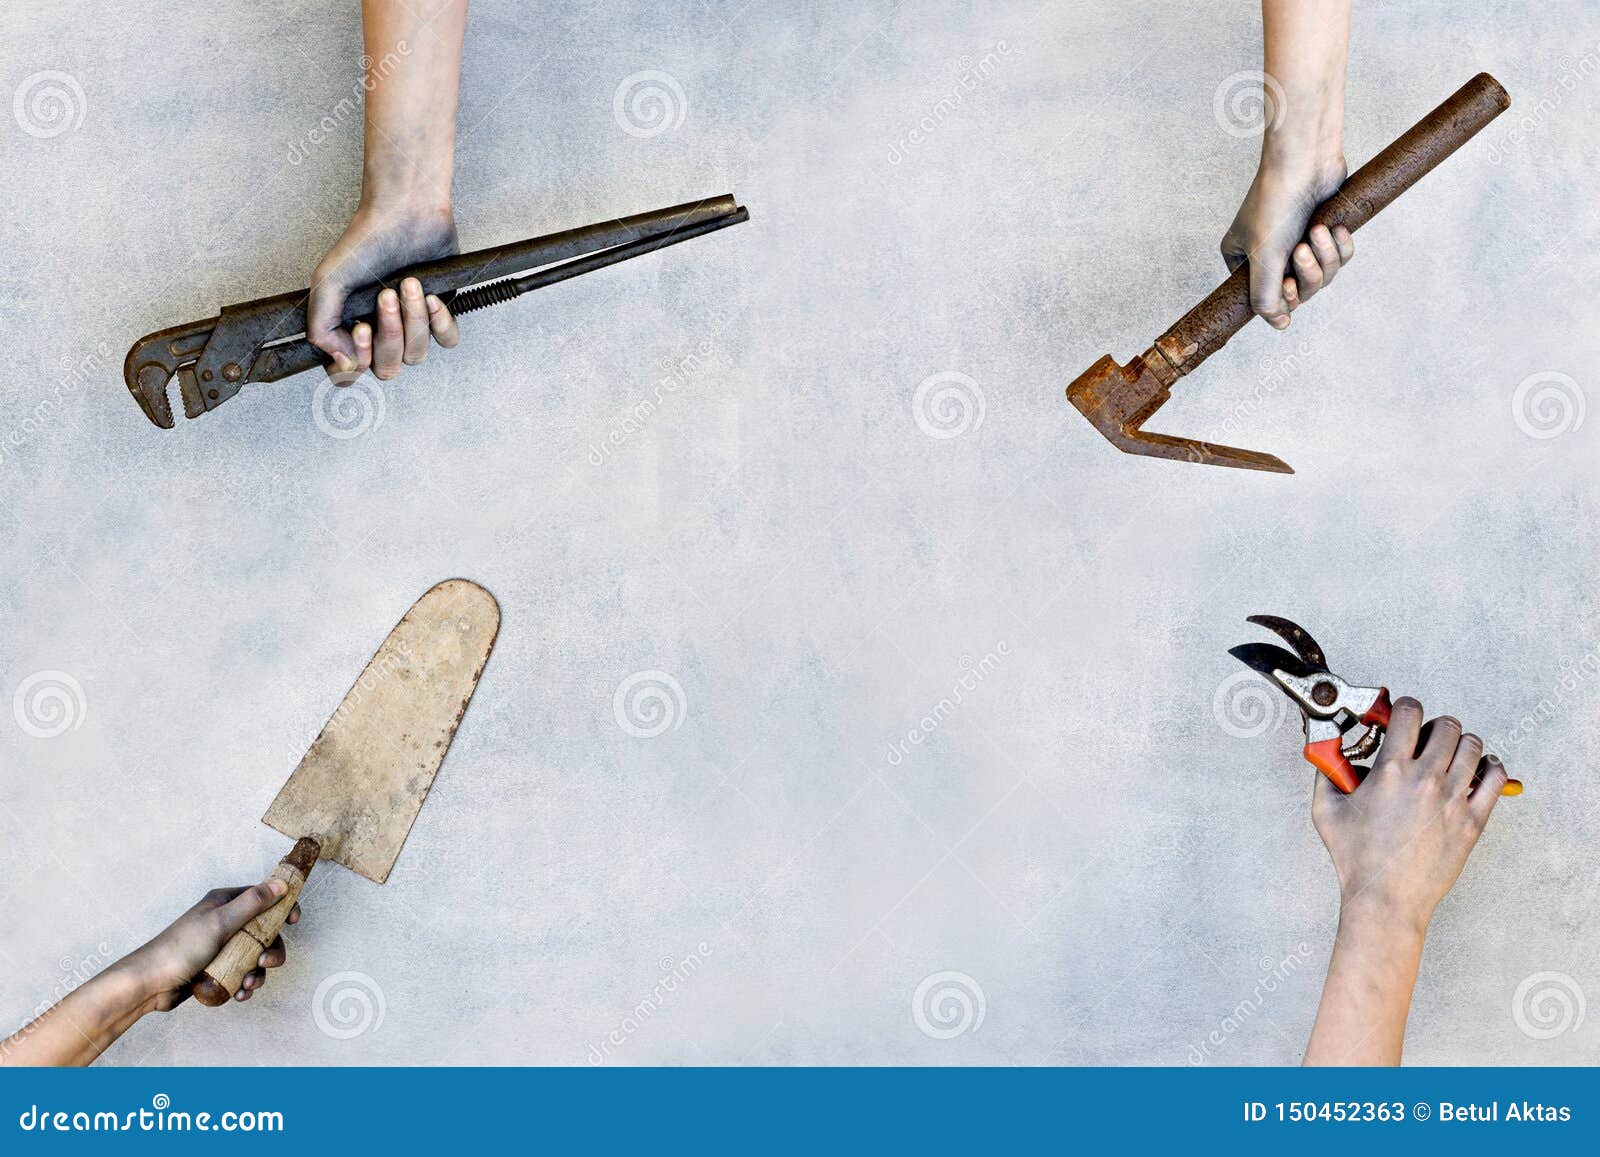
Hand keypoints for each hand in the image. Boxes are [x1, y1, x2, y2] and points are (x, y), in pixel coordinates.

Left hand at [116, 882, 302, 1010]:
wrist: (149, 984)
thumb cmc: (180, 948)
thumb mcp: (219, 922)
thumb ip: (252, 903)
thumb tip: (280, 883)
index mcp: (225, 904)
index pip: (263, 898)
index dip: (282, 907)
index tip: (294, 921)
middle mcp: (225, 923)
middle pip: (264, 932)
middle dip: (270, 950)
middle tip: (266, 962)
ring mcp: (221, 947)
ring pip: (254, 956)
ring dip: (258, 972)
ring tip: (248, 984)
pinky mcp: (216, 968)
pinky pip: (241, 973)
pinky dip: (245, 984)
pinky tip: (239, 993)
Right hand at [306, 206, 461, 382]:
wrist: (405, 212)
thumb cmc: (365, 242)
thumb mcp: (328, 282)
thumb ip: (321, 326)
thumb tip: (341, 362)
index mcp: (349, 328)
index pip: (348, 373)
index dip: (356, 364)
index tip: (360, 328)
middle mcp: (379, 331)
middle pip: (387, 368)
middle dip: (389, 335)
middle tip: (385, 297)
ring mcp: (410, 325)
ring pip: (417, 355)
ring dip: (413, 320)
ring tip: (407, 284)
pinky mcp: (440, 313)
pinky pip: (446, 341)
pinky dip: (440, 322)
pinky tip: (431, 296)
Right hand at [1221, 158, 1353, 329]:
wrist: (1305, 158)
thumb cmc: (1276, 203)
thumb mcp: (1264, 257)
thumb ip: (1265, 297)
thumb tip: (1279, 325)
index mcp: (1240, 259)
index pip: (1264, 299)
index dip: (1283, 297)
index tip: (1287, 283)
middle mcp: (1266, 253)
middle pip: (1297, 290)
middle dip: (1308, 274)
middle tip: (1303, 252)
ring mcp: (1296, 241)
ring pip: (1321, 275)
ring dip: (1325, 257)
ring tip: (1320, 232)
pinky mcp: (1322, 230)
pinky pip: (1338, 257)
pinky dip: (1340, 246)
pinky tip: (1336, 227)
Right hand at [1312, 697, 1509, 934]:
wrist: (1386, 897)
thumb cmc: (1356, 859)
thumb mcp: (1326, 810)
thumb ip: (1325, 772)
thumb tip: (1325, 749)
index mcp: (1391, 771)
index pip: (1409, 712)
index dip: (1405, 707)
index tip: (1401, 715)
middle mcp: (1426, 779)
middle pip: (1447, 725)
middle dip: (1434, 725)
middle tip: (1425, 738)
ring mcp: (1454, 800)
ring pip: (1474, 747)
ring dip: (1461, 744)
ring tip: (1449, 756)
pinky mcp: (1473, 821)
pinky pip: (1496, 779)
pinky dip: (1489, 769)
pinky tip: (1475, 773)